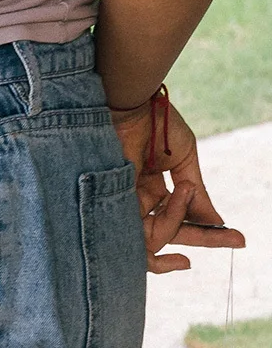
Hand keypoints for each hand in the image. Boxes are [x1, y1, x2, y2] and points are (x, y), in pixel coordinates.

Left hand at [110, 94, 244, 272]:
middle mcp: (137, 196)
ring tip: (187, 194)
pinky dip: (165, 218)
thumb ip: (197, 193)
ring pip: (155, 233)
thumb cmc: (157, 125)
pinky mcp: (111, 200)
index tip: (236, 238)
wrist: (133, 106)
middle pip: (168, 230)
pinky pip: (138, 225)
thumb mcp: (185, 160)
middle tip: (236, 241)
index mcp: (152, 186)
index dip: (204, 228)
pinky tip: (177, 202)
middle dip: (201, 238)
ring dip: (179, 220)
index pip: (177, 215)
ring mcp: (123, 200)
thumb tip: (217, 221)